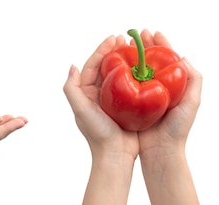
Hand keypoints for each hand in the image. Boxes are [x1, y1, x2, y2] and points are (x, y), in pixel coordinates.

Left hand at [63, 34, 138, 159]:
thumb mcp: (80, 110)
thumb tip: (73, 66)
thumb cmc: (97, 134)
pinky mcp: (128, 106)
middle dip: (115, 51)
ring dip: (127, 60)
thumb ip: (72, 89)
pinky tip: (146, 67)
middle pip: (107, 66)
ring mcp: (114, 100)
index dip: (102, 49)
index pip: (92, 65)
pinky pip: (133, 85)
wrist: (115, 155)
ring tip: (136, 49)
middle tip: (126, 38)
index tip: (113, 38)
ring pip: (121, 74)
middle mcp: (99, 94)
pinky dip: (137, 74)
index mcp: (86, 93)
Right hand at [134, 29, 201, 204]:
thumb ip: (194, 79)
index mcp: (174, 85)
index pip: (167, 59)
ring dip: (130, 56)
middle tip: (136, 34)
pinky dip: (121, 73)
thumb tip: (183, 57)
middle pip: (150, 61)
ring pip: (137, 70)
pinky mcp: (131, 105)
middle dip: (143, 45)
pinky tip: (115, 64)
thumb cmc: (178, 128)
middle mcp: (158, 88)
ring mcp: (144, 96)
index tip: (152, 32)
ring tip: (124, 44)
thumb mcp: (193, 101)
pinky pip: (125, 85)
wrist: (161, 152)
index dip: (160, 44)